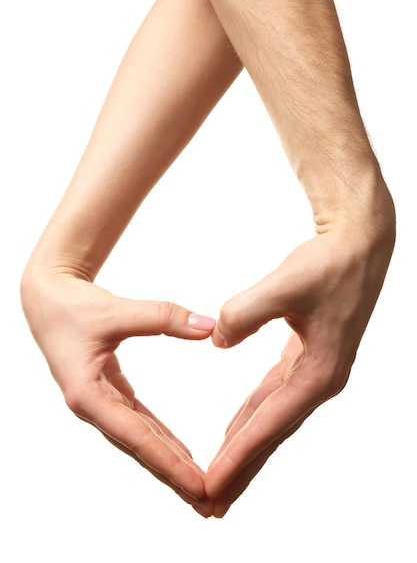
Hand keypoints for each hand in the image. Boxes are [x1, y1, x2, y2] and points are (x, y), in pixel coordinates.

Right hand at [20, 270, 215, 512]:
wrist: (47, 296)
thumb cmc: (72, 305)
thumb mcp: (116, 310)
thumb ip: (163, 317)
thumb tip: (209, 327)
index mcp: (87, 394)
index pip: (137, 436)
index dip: (170, 463)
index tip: (199, 485)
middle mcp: (93, 406)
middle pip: (139, 449)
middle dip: (173, 477)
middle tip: (208, 502)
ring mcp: (99, 401)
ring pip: (140, 439)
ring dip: (168, 461)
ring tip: (198, 485)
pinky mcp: (107, 391)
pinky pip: (138, 421)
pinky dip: (160, 437)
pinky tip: (180, 451)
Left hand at [205, 222, 394, 516]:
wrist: (357, 244)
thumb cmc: (328, 263)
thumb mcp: (284, 285)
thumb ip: (245, 313)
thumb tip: (218, 340)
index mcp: (319, 371)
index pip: (270, 423)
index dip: (239, 455)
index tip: (210, 483)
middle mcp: (319, 379)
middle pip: (272, 433)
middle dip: (242, 467)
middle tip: (210, 501)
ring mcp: (314, 370)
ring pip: (272, 418)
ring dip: (246, 447)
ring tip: (221, 477)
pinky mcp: (305, 357)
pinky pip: (272, 396)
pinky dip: (252, 416)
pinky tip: (235, 429)